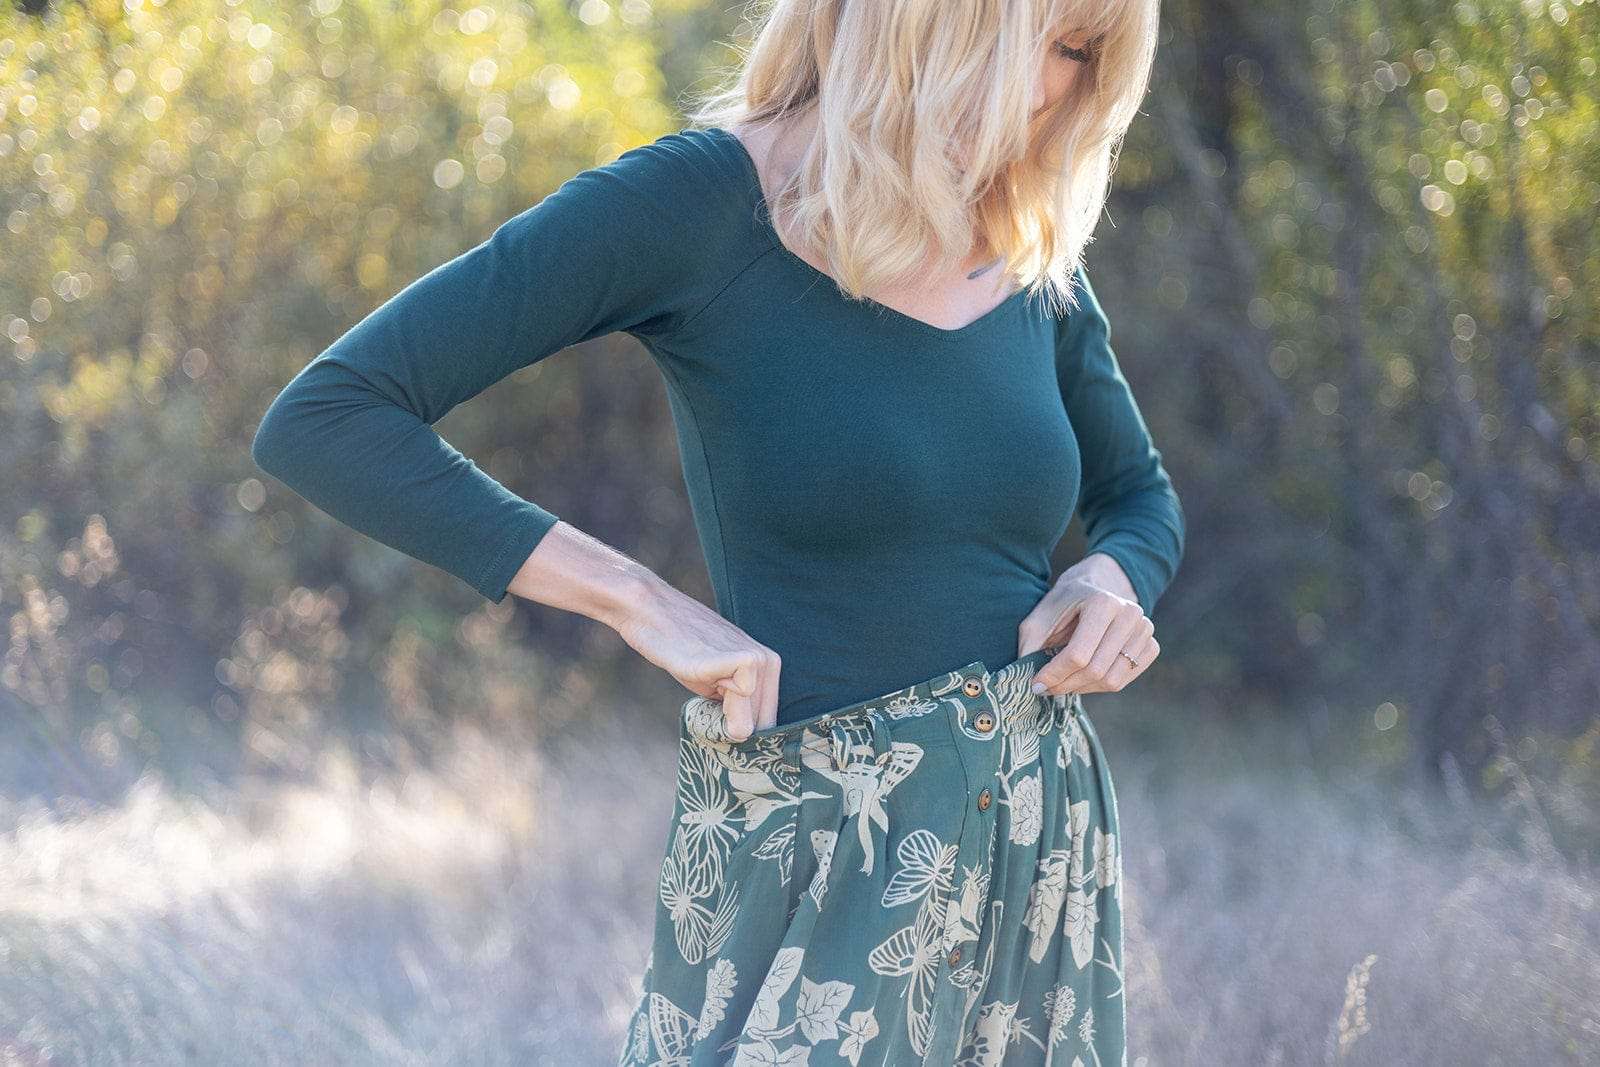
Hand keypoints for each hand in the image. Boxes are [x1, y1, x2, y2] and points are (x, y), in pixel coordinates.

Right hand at [613, 577, 780, 740]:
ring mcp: (758, 662)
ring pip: (748, 728)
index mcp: (768, 665)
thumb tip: (743, 742)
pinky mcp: (742, 664)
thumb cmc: (678, 648)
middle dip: (730, 727)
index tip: (714, 711)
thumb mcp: (716, 681)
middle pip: (760, 729)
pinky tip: (701, 675)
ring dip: (720, 719)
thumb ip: (737, 706)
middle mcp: (770, 662)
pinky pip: (738, 719)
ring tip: (702, 681)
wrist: (651, 613)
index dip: (737, 728)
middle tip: (703, 698)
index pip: (766, 723)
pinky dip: (714, 710)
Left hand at [1017, 565, 1158, 696]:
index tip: (1036, 685)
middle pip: (1095, 670)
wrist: (1096, 586)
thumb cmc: (1064, 604)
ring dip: (1081, 688)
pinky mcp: (1151, 645)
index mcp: (1102, 603)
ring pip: (1111, 680)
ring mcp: (1145, 630)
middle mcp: (1129, 615)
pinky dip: (1100, 686)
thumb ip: (1030, 647)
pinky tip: (1083, 676)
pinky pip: (1125, 680)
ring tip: (1063, 682)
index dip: (1054, 675)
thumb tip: (1027, 683)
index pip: (1078, 655)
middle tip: (1046, 688)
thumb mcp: (1039, 618)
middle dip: (1065, 685)